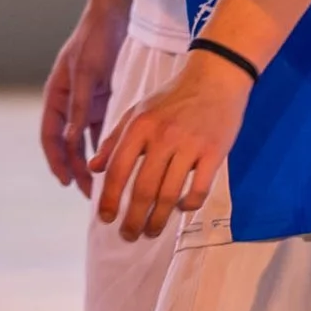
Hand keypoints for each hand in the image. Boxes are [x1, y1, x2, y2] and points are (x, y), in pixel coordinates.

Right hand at [40, 0, 129, 193]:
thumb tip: (73, 142)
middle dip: (75, 169)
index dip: (55, 160)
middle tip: (90, 194)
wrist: (113, 15)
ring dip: (89, 163)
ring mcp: (84, 103)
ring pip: (82, 141)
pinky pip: (100, 131)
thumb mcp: (87, 74)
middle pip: (66, 144)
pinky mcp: (102, 100)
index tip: (66, 181)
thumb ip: (80, 108)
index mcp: (56, 96)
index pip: (50, 136)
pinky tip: (114, 165)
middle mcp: (67, 103)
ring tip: (101, 186)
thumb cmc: (95, 40)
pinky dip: (104, 147)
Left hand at [93, 47, 249, 241]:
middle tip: (128, 236)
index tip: (106, 219)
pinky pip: (199, 189)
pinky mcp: (214, 152)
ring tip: (151, 231)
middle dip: (133, 219)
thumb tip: (94, 167)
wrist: (216, 75)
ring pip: (170, 195)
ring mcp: (190, 145)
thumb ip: (115, 139)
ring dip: (158, 220)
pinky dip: (188, 205)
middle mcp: (162, 136)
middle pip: (143, 190)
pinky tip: (181, 209)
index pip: (118, 170)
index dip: (110, 199)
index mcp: (140, 126)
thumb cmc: (173, 96)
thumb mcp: (138, 111)